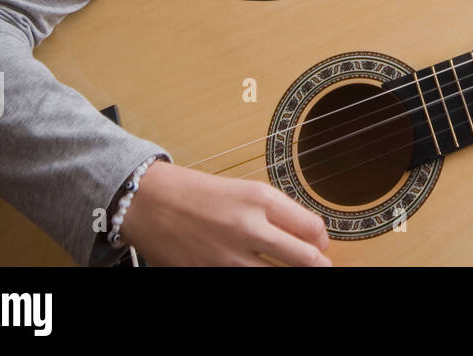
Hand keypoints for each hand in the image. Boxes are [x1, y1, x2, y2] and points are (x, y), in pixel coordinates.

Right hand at [118, 160, 332, 265]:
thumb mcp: (246, 191)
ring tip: (292, 269)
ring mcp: (229, 257)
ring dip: (291, 274)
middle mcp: (249, 228)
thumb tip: (310, 235)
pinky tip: (256, 271)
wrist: (151, 203)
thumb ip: (278, 212)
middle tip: (321, 267)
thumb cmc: (199, 194)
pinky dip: (257, 278)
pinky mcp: (209, 274)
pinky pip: (246, 282)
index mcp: (260, 200)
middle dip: (318, 266)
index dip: (322, 241)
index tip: (321, 245)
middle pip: (305, 259)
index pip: (312, 229)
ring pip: (278, 276)